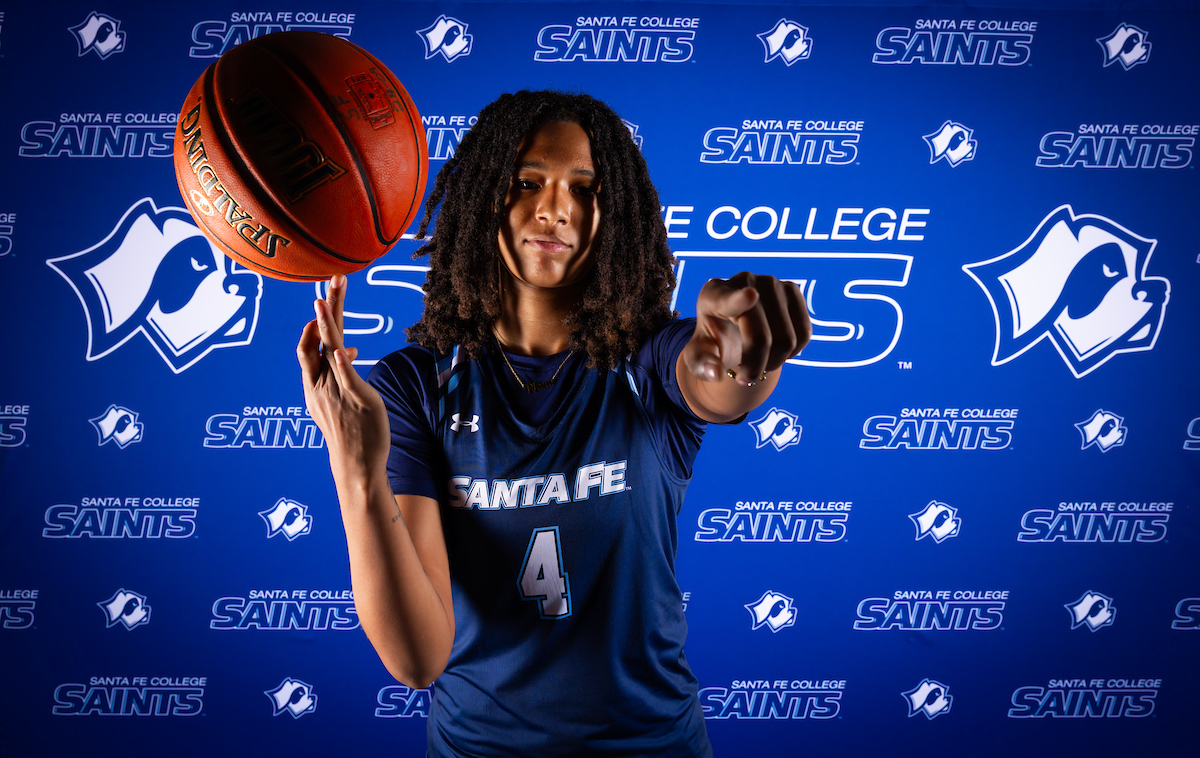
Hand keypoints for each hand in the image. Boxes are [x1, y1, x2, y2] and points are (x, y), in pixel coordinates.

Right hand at [297, 275, 389, 481]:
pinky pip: (346, 378)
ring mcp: (337, 391)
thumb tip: (350, 349)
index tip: (324, 301)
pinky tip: (344, 347)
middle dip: (326, 307)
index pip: (308, 344)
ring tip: (327, 297)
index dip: (314, 322)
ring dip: (329, 323)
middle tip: (333, 279)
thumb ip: (341, 372)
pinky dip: (342, 362)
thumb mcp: (342, 397)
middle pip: (317, 337)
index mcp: (315, 383)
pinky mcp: (357, 400)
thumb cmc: (351, 431)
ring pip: (329, 350)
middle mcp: (321, 384)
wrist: (355, 464)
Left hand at [682, 272, 810, 384]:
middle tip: (746, 376)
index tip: (750, 296)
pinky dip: (793, 352)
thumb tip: (715, 373)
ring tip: (760, 361)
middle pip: (761, 338)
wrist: (734, 329)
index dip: (740, 300)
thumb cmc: (715, 342)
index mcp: (713, 296)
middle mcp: (743, 281)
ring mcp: (771, 282)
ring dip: (775, 362)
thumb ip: (701, 365)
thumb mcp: (700, 356)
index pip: (728, 300)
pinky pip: (804, 333)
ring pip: (787, 339)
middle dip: (756, 367)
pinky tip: (777, 348)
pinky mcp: (792, 290)